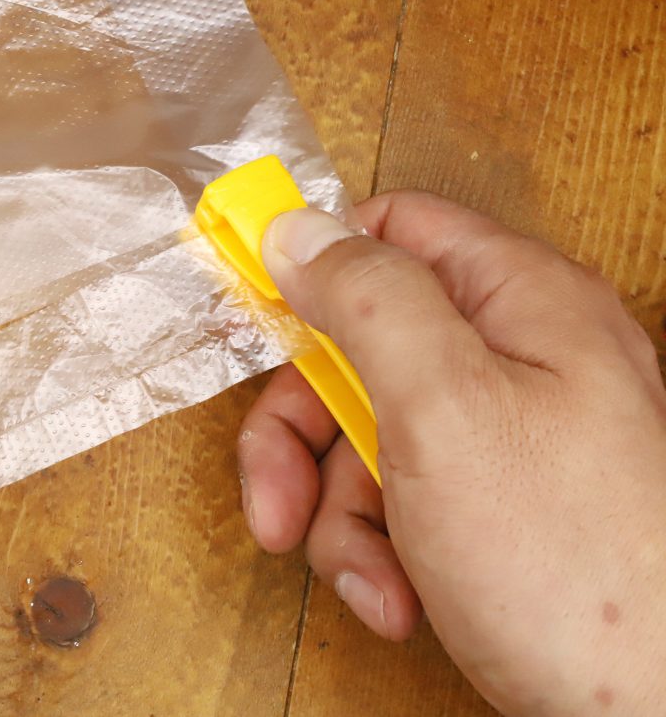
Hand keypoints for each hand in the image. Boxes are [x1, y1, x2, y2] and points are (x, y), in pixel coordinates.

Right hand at [237, 191, 665, 715]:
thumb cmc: (574, 566)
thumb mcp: (444, 407)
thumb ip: (368, 300)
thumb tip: (298, 229)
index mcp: (520, 303)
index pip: (394, 231)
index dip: (317, 266)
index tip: (254, 314)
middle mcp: (516, 359)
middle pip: (359, 350)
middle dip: (305, 433)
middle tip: (278, 495)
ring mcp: (505, 437)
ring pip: (364, 439)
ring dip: (338, 514)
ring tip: (369, 575)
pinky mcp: (491, 508)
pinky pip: (396, 502)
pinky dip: (377, 553)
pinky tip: (398, 597)